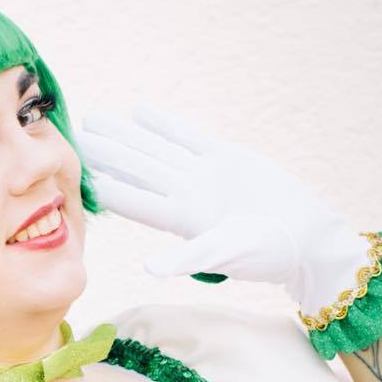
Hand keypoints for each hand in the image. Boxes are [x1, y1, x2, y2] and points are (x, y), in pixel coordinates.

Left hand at [73, 102, 367, 318]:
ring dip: (127, 134)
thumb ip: (187, 257)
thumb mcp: (227, 255)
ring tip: (98, 118)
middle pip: (139, 168)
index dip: (107, 186)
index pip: (135, 200)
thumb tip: (147, 269)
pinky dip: (165, 124)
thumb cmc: (267, 253)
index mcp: (181, 219)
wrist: (305, 236)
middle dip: (107, 152)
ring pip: (157, 149)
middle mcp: (186, 195)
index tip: (77, 173)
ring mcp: (204, 175)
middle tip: (76, 133)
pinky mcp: (226, 158)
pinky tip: (141, 112)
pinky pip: (189, 136)